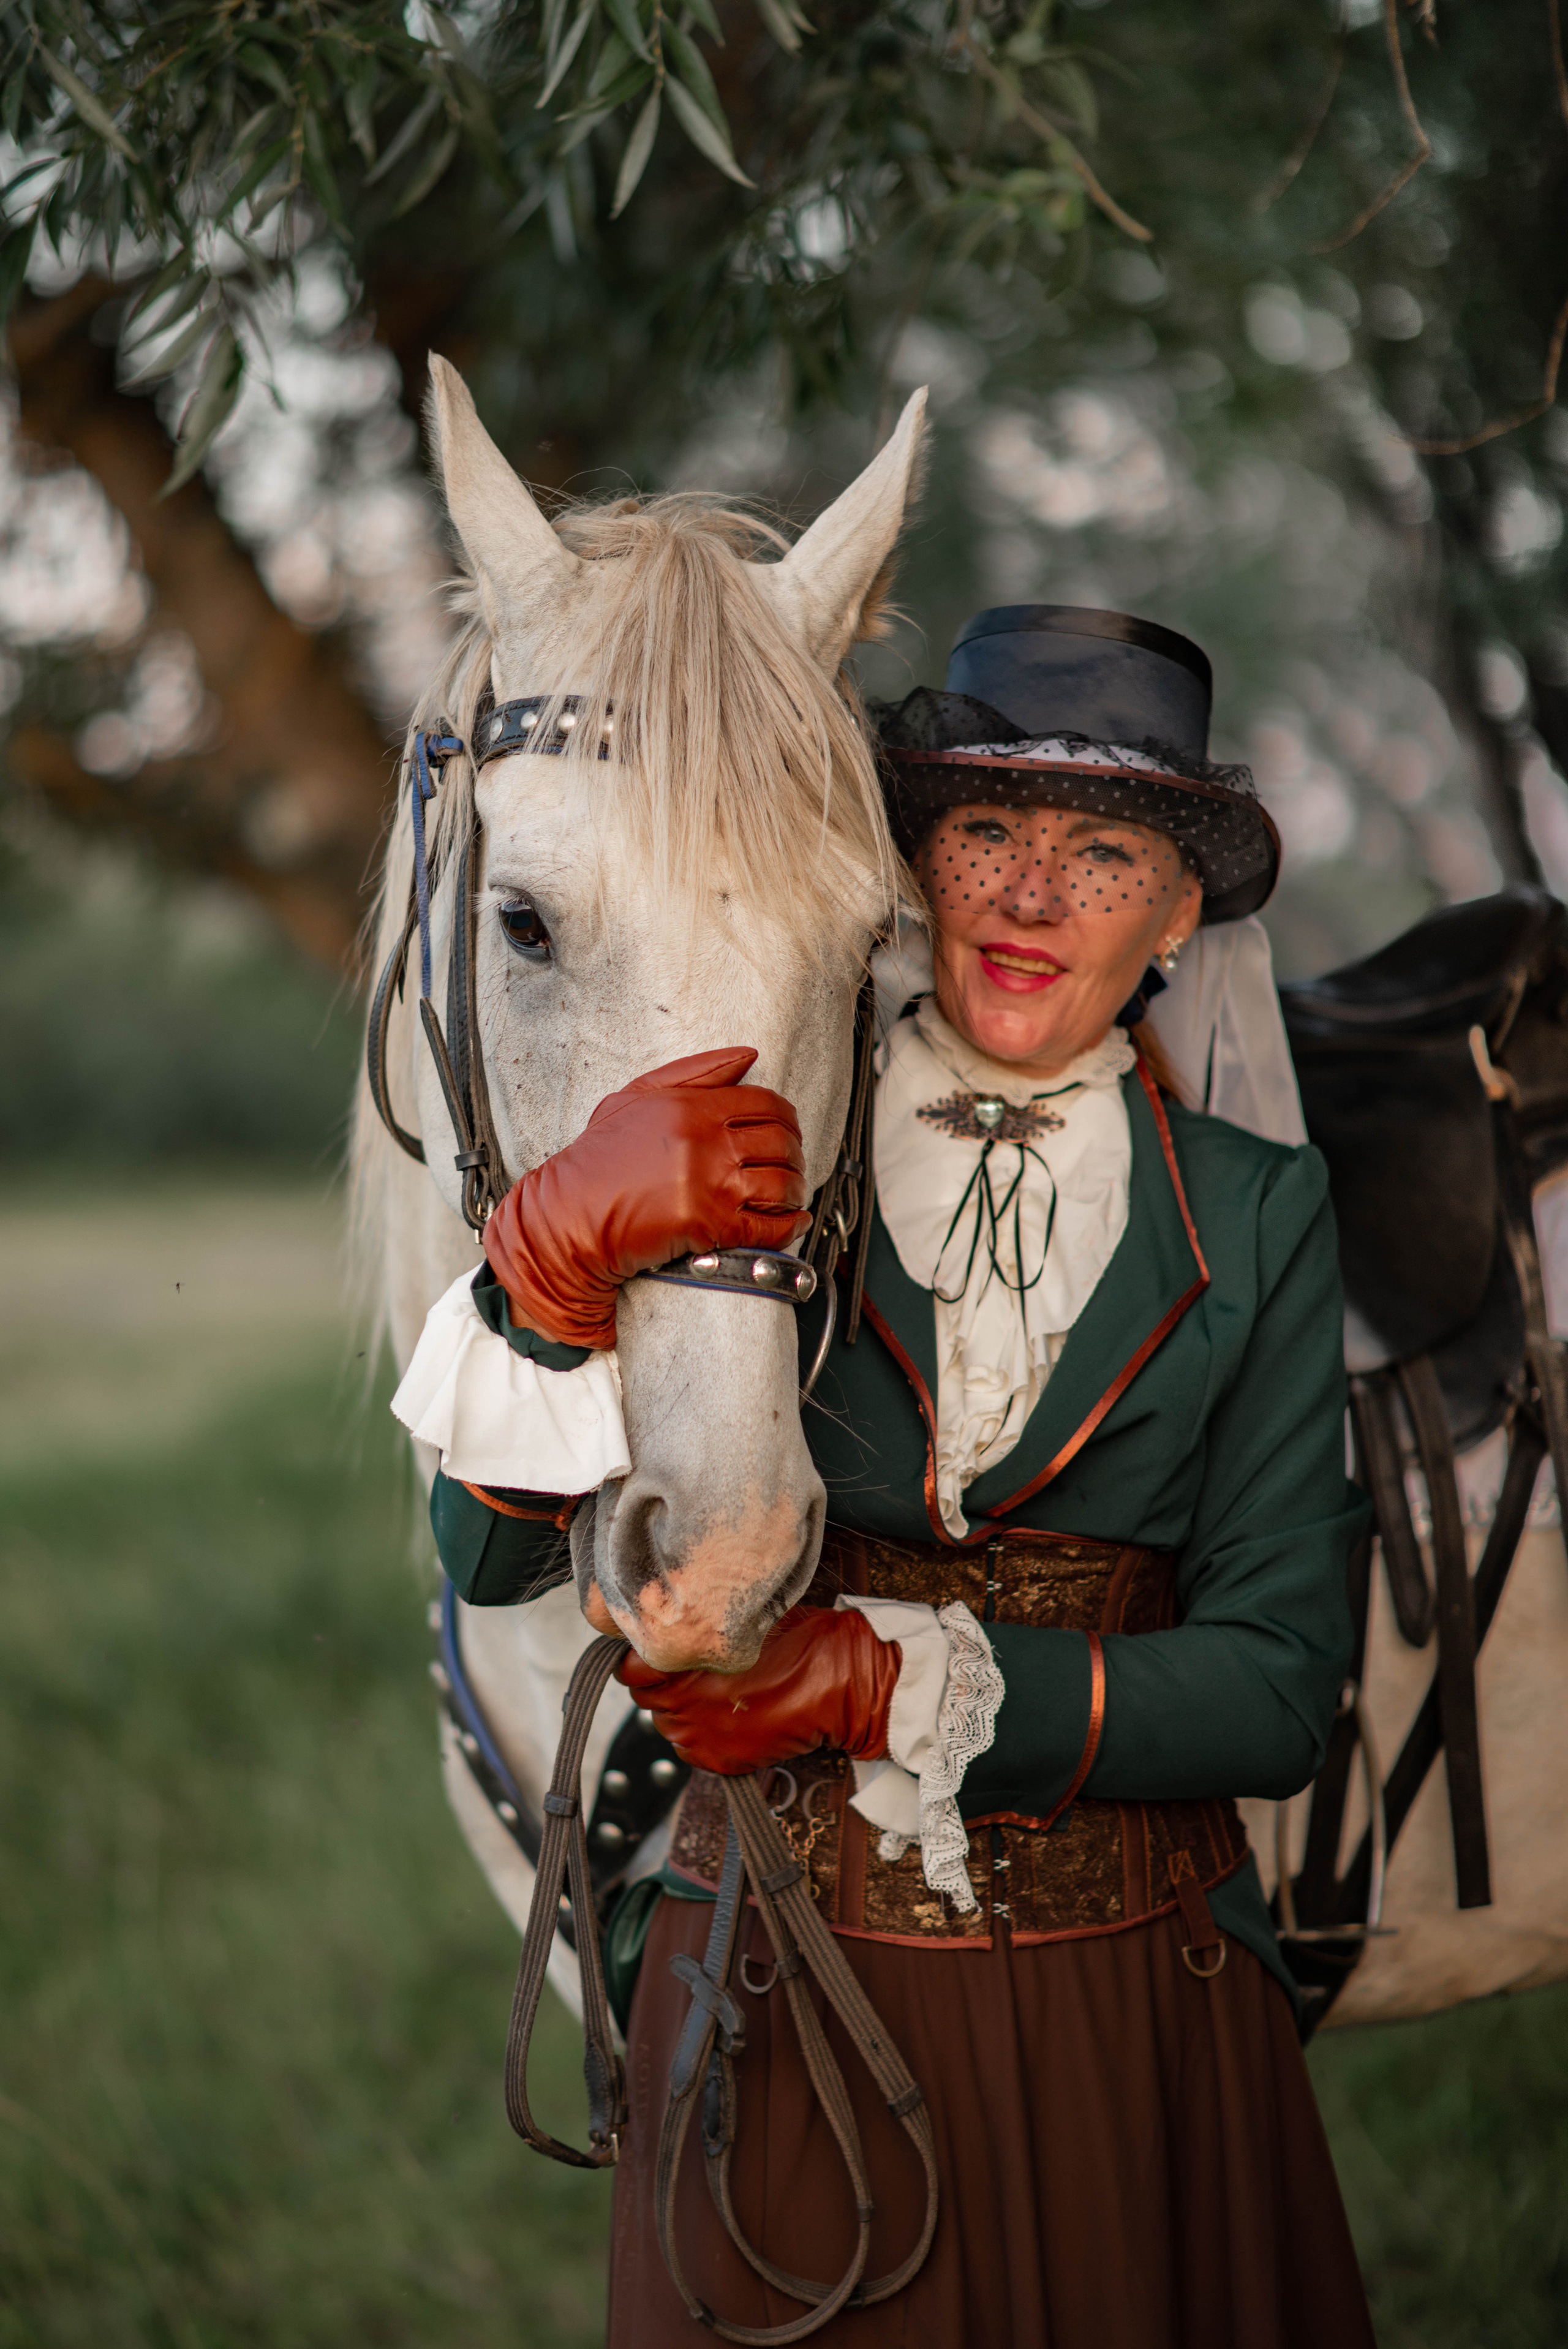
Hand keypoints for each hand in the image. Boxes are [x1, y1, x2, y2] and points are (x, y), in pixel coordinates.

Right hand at [483, 1048, 808, 1349]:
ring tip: (790, 1195)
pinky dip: (788, 1227)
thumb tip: (746, 1056)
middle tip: (792, 1164)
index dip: (787, 1118)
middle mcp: (706, 1144)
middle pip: (781, 1144)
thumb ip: (695, 1073)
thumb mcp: (635, 1097)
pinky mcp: (708, 1227)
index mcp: (692, 1107)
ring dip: (795, 1192)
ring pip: (782, 1185)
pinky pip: (768, 1228)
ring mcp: (710, 1186)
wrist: (570, 1217)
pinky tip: (790, 1223)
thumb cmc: (598, 1160)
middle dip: (796, 1155)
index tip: (788, 1130)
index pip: (766, 1105)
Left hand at [617, 1605, 900, 1775]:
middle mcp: (685, 1705)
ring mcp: (702, 1737)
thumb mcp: (742, 1620)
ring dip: (681, 1709)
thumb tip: (669, 1629)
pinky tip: (727, 1716)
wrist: (842, 1684)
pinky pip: (691, 1750)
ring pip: (667, 1724)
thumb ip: (698, 1631)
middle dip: (662, 1683)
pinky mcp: (721, 1761)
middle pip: (645, 1698)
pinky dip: (701, 1735)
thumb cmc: (799, 1641)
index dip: (641, 1658)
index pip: (628, 1669)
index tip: (656, 1651)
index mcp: (684, 1665)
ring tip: (714, 1693)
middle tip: (691, 1670)